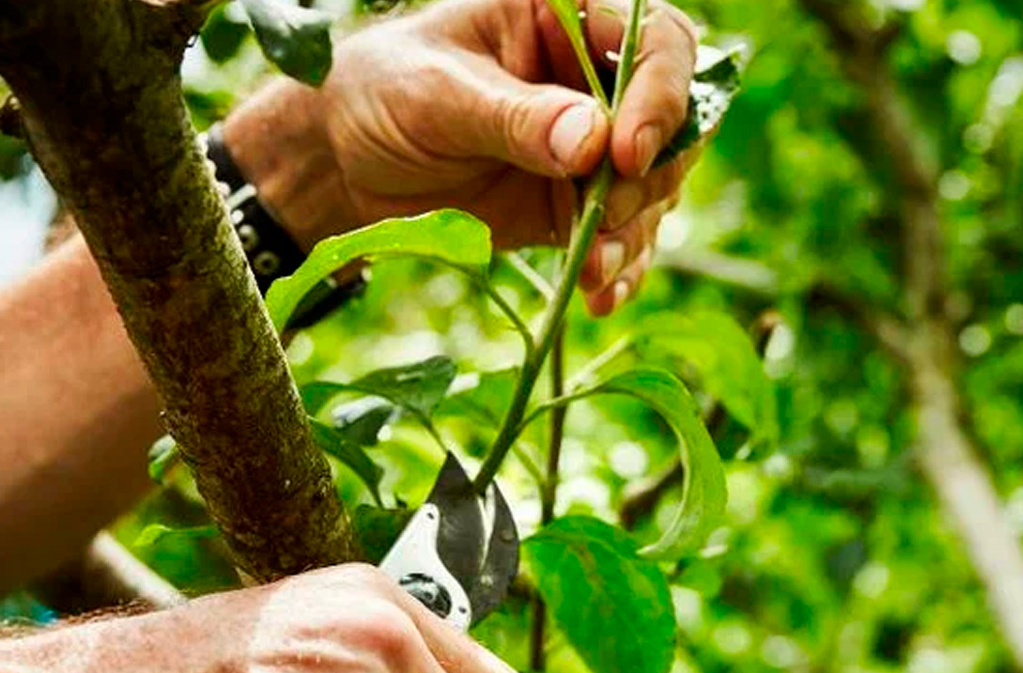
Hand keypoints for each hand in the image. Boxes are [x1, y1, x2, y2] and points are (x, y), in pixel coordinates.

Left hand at [224, 0, 702, 315]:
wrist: (345, 161)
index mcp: (567, 16)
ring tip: (590, 269)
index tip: (626, 154)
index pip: (656, 41)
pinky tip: (597, 295)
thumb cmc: (379, 94)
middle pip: (677, 121)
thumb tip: (591, 141)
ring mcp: (596, 144)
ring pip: (660, 185)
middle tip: (601, 217)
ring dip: (634, 232)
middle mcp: (596, 77)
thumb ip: (513, 116)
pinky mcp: (582, 201)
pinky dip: (620, 268)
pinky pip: (627, 235)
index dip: (660, 95)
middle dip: (649, 178)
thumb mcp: (434, 95)